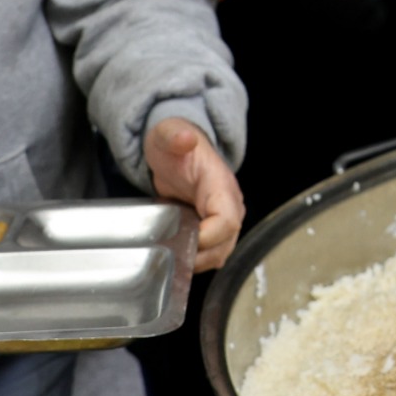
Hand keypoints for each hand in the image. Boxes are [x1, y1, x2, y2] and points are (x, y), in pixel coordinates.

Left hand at [144, 117, 243, 270]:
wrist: (172, 149)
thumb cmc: (171, 144)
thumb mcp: (166, 134)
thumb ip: (173, 136)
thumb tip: (186, 139)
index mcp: (220, 184)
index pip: (227, 221)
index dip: (208, 238)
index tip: (182, 239)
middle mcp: (229, 204)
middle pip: (226, 243)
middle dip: (200, 256)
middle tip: (170, 256)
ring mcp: (222, 218)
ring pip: (220, 252)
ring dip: (198, 261)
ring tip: (171, 259)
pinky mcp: (213, 228)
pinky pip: (212, 252)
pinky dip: (197, 260)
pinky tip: (176, 257)